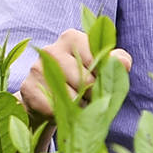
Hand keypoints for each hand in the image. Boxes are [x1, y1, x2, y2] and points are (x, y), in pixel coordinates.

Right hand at [12, 28, 130, 126]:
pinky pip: (56, 108)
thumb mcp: (99, 68)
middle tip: (84, 96)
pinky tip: (57, 108)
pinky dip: (62, 115)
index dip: (102, 78)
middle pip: (87, 81)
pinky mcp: (27, 88)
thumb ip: (115, 62)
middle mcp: (52, 49)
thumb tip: (124, 63)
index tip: (97, 81)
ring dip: (78, 107)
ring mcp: (37, 67)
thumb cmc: (77, 81)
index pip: (99, 61)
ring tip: (71, 102)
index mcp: (72, 37)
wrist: (43, 100)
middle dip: (91, 95)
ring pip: (72, 97)